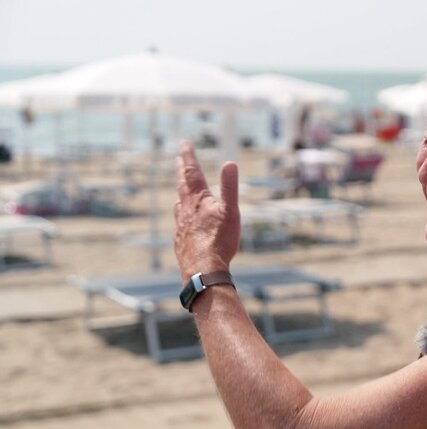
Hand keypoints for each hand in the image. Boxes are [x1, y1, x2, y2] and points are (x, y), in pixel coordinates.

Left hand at [174, 141, 239, 281]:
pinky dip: (181, 213)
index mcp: (198, 200)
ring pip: (179, 202)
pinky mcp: (181, 240)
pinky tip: (183, 220)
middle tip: (178, 158)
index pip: (191, 172)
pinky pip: (179, 221)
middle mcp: (186, 209)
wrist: (203, 270)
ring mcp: (181, 225)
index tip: (185, 143)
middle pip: (182, 185)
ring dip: (180, 191)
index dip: (188, 156)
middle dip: (181, 169)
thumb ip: (229, 187)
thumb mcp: (230, 211)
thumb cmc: (219, 241)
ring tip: (180, 187)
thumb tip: (230, 162)